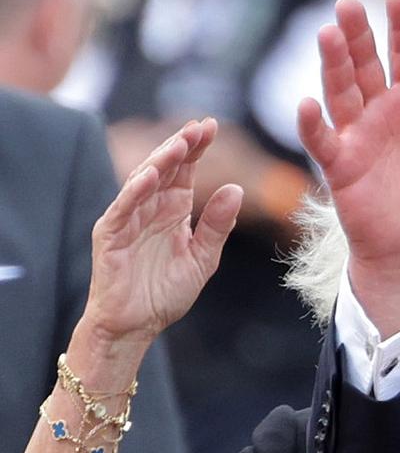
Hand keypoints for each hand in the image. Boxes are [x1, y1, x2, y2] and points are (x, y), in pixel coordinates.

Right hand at [82, 119, 242, 343]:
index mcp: (173, 211)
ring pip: (143, 181)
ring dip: (160, 161)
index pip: (184, 172)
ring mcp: (128, 219)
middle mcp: (150, 209)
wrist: (136, 325)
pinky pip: (123, 207)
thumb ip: (218, 226)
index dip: (197, 149)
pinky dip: (135, 191)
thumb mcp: (203, 258)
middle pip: (165, 169)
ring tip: (179, 143)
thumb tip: (236, 189)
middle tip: (199, 127)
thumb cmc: (165, 293)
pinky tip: (149, 176)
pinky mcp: (110, 235)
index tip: (212, 126)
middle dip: (181, 146)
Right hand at [297, 0, 399, 332]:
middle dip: (358, 35)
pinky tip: (308, 102)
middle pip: (366, 64)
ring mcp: (357, 134)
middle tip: (348, 4)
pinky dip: (312, 122)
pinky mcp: (339, 163)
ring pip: (341, 91)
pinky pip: (320, 138)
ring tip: (329, 34)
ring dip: (334, 65)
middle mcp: (381, 110)